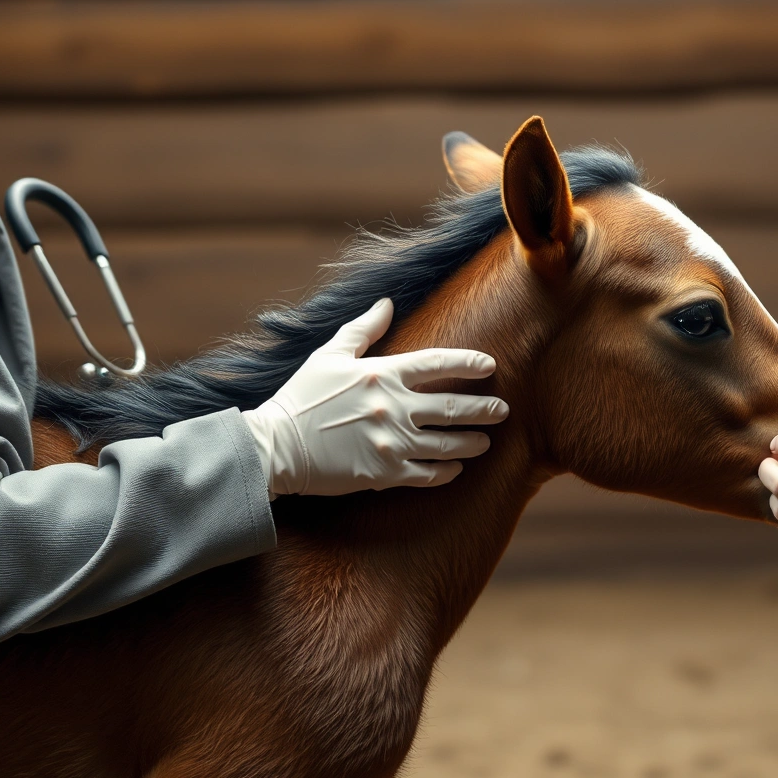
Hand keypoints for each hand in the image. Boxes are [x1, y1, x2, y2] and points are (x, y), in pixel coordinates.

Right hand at [243, 299, 508, 496]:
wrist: (274, 447)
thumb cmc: (300, 398)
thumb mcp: (329, 355)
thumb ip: (363, 329)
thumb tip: (387, 303)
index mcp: (383, 374)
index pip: (438, 363)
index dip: (469, 363)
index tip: (490, 366)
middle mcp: (393, 407)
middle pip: (453, 407)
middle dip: (484, 409)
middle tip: (503, 410)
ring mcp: (391, 442)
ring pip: (447, 444)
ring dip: (471, 442)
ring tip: (485, 441)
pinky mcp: (384, 473)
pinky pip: (427, 474)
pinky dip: (445, 472)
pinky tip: (455, 469)